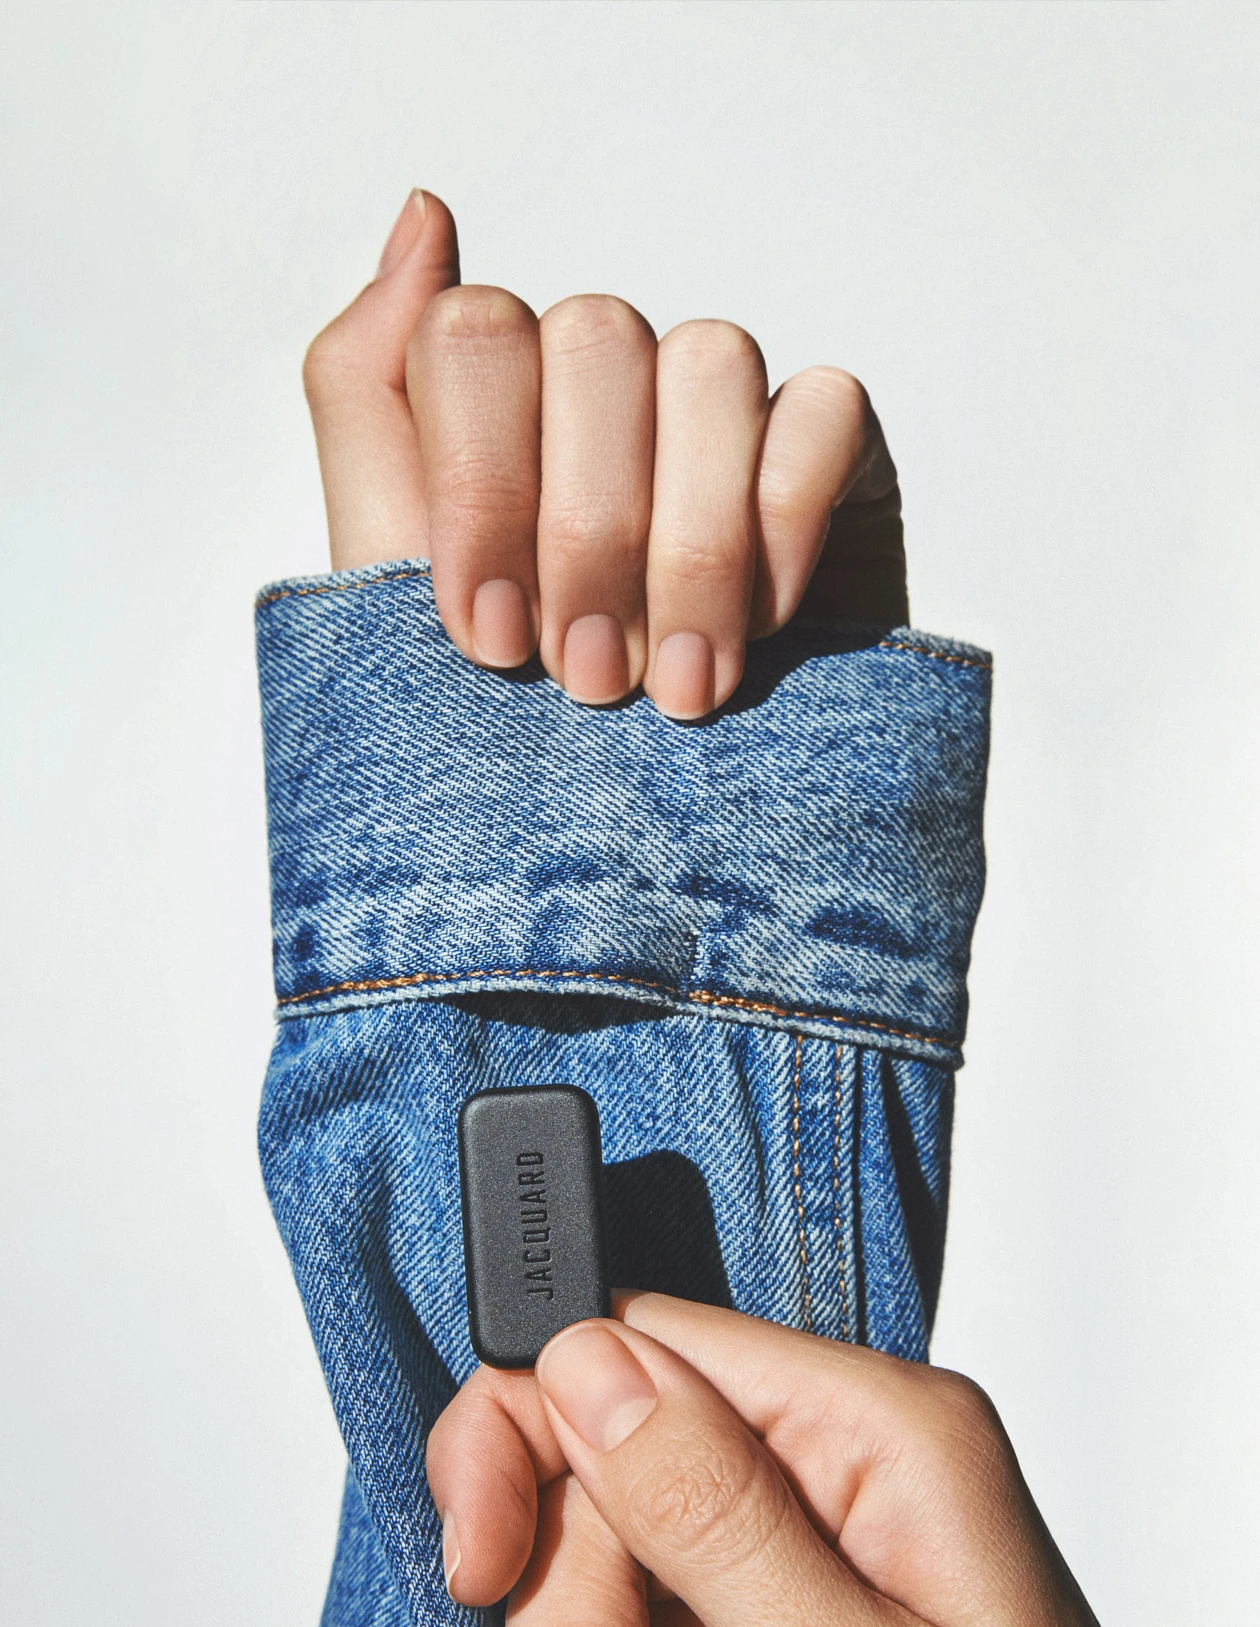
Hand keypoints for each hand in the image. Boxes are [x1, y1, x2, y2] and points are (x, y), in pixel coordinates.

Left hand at [301, 190, 906, 718]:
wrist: (638, 879)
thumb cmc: (504, 747)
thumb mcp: (387, 579)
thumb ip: (368, 389)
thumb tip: (424, 212)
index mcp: (495, 412)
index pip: (472, 333)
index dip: (480, 483)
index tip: (490, 638)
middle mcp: (605, 395)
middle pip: (593, 339)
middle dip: (587, 532)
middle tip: (586, 682)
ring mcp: (721, 419)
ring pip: (710, 361)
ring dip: (687, 547)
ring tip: (676, 689)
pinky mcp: (833, 457)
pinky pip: (824, 411)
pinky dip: (781, 527)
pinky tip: (763, 630)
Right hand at [426, 1294, 1097, 1625]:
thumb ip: (715, 1508)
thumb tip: (588, 1361)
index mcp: (879, 1424)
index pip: (644, 1334)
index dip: (534, 1426)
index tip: (482, 1562)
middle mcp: (847, 1452)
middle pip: (620, 1441)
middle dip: (577, 1568)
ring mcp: (817, 1529)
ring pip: (622, 1530)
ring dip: (599, 1614)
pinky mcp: (787, 1593)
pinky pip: (660, 1585)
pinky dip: (630, 1623)